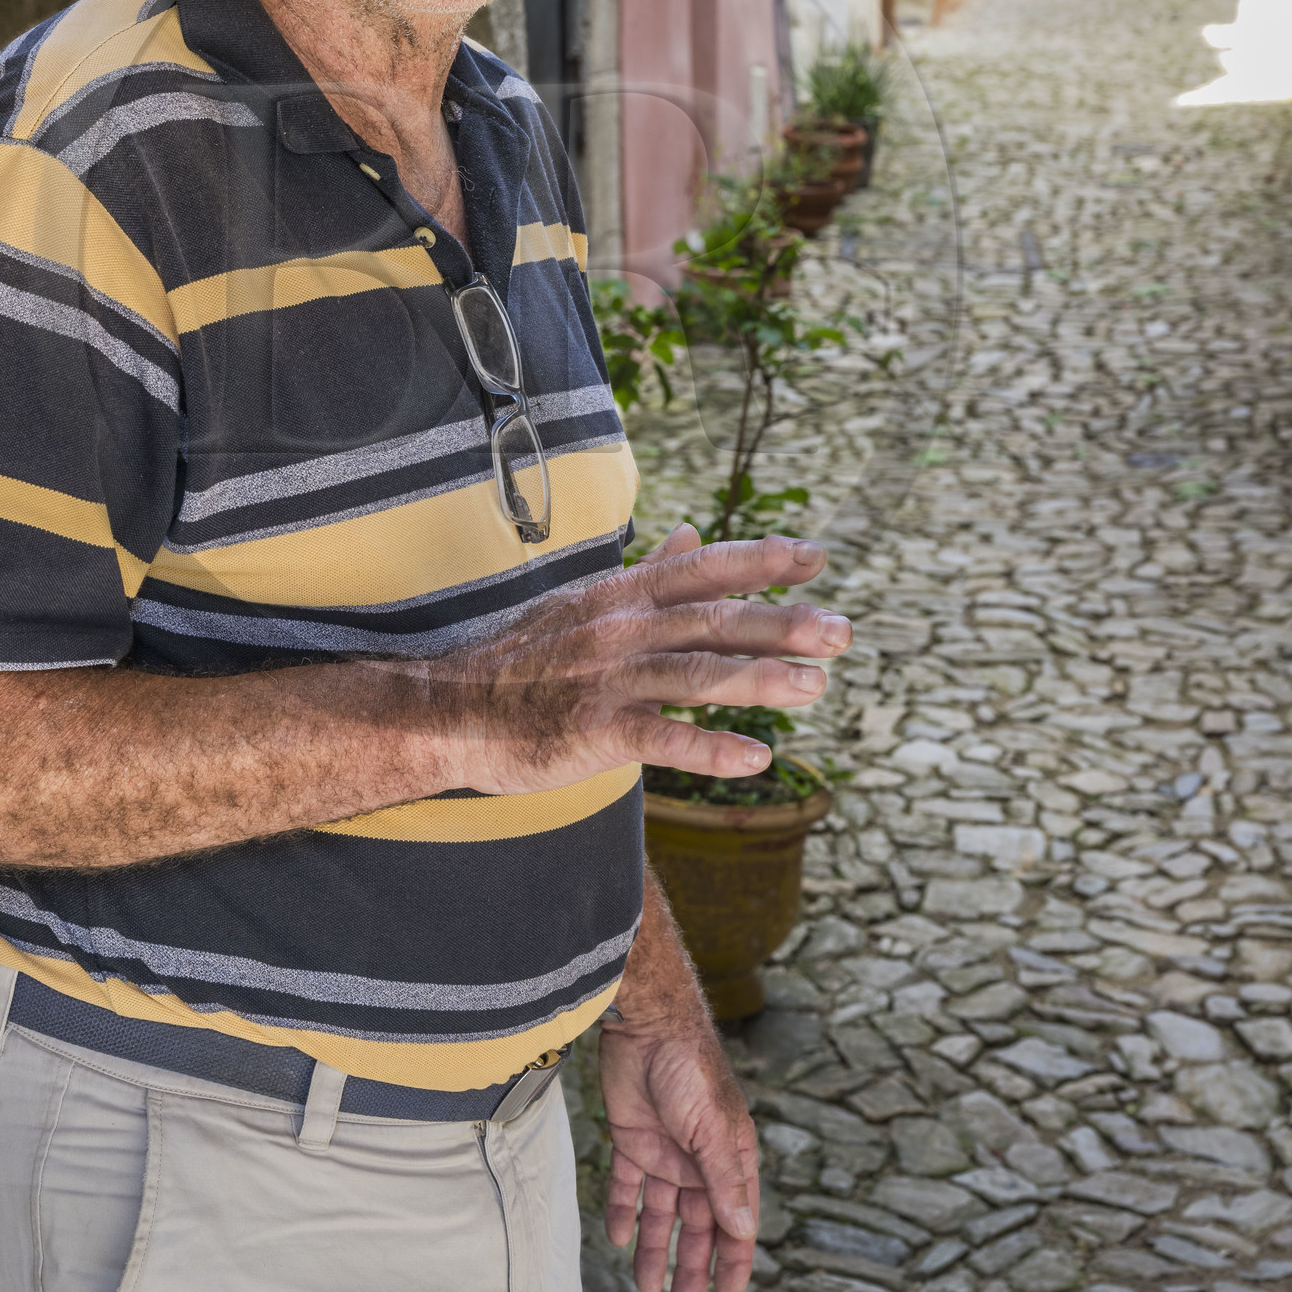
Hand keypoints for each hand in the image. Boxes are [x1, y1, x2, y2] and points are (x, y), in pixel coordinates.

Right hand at [446, 522, 847, 793]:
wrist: (449, 708)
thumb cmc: (524, 656)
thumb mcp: (584, 602)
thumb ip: (648, 572)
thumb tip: (694, 533)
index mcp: (621, 596)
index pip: (700, 567)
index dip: (759, 560)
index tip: (815, 558)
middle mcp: (620, 630)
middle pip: (712, 620)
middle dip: (782, 623)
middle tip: (843, 632)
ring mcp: (607, 680)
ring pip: (695, 675)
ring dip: (760, 680)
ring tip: (815, 688)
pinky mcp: (593, 731)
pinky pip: (660, 739)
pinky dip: (709, 749)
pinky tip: (755, 758)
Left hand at [599, 871, 761, 1291]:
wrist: (644, 1024)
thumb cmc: (690, 1067)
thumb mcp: (711, 1129)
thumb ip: (724, 1181)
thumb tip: (744, 1231)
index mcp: (729, 1156)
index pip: (736, 1217)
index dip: (734, 1256)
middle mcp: (699, 1158)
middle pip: (697, 1222)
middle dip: (692, 1262)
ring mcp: (665, 1149)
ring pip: (661, 1210)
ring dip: (655, 1246)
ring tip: (647, 1286)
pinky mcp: (631, 1138)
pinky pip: (627, 1184)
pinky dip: (623, 1211)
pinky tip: (617, 1237)